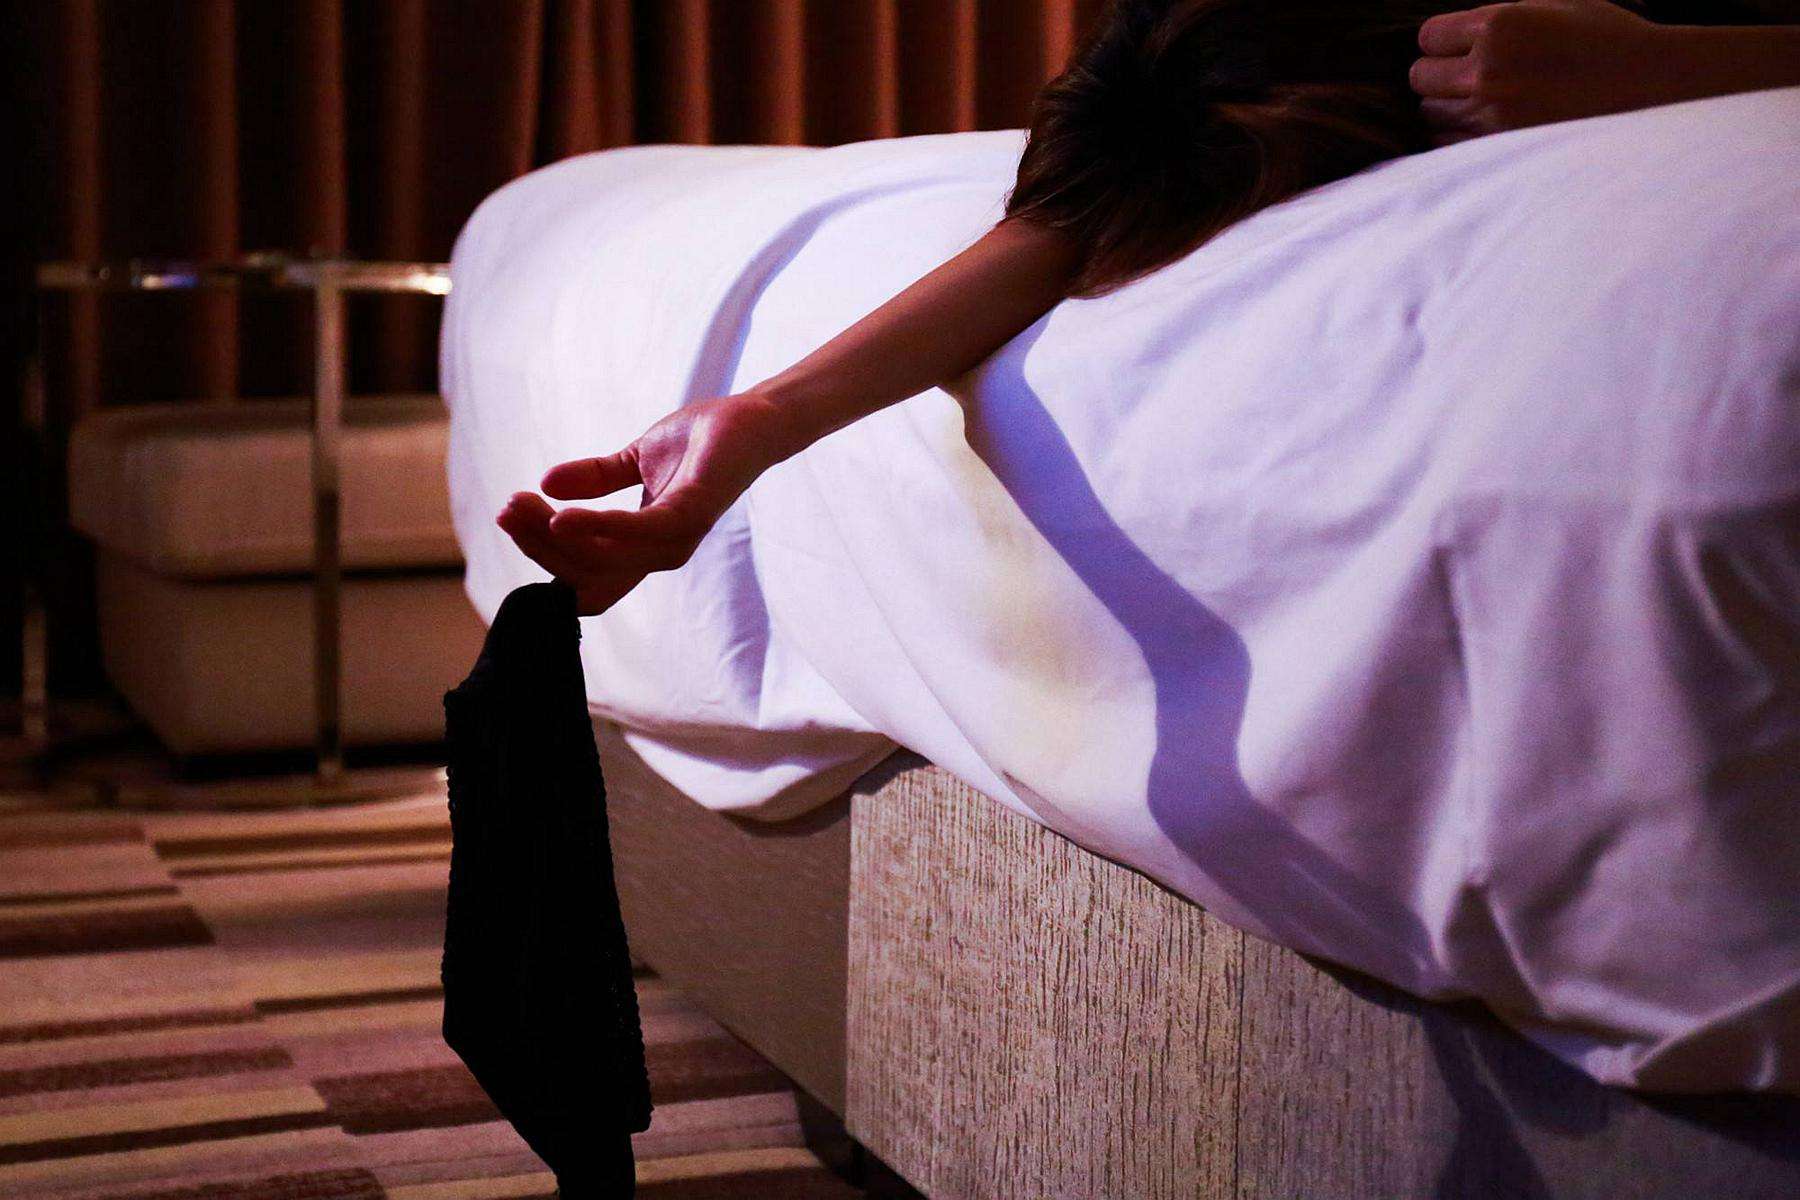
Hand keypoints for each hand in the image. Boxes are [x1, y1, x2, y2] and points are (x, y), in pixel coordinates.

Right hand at [496, 390, 803, 614]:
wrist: (752, 418)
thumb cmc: (701, 443)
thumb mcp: (633, 460)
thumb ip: (595, 478)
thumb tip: (546, 485)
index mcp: (644, 545)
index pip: (583, 575)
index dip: (543, 556)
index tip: (512, 516)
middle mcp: (659, 552)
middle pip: (583, 575)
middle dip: (537, 545)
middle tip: (508, 508)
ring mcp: (676, 539)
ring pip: (601, 559)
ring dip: (554, 537)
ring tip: (522, 507)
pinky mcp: (690, 514)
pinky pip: (637, 533)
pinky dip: (597, 529)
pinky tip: (561, 515)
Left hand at [1410, 1, 1660, 143]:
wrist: (1655, 90)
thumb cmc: (1608, 43)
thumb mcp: (1556, 6)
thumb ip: (1502, 17)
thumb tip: (1456, 33)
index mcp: (1500, 26)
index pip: (1428, 38)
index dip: (1442, 43)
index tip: (1457, 50)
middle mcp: (1488, 71)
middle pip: (1421, 78)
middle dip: (1441, 77)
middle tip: (1471, 79)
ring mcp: (1490, 116)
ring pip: (1431, 115)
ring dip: (1450, 110)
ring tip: (1488, 104)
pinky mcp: (1497, 151)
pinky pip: (1447, 146)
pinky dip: (1459, 139)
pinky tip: (1489, 129)